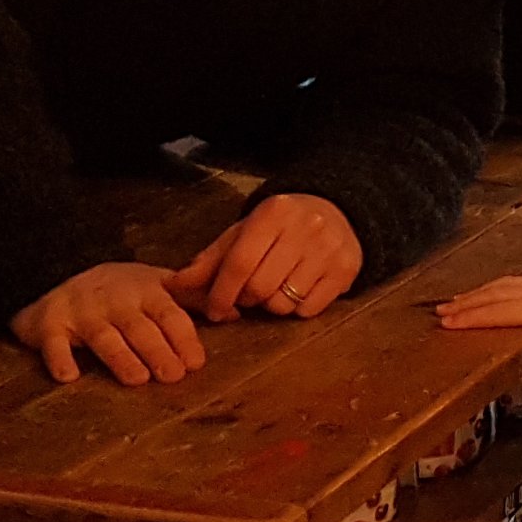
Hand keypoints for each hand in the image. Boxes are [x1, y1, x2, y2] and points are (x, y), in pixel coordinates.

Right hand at [9, 262, 208, 386]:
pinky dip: (59, 358)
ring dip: (120, 357)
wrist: (59, 275)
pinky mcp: (50, 323)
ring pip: (103, 336)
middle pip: (139, 327)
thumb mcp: (158, 287)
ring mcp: (82, 310)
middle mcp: (115, 299)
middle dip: (158, 350)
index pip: (170, 314)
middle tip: (173, 376)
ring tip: (137, 379)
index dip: (183, 337)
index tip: (196, 362)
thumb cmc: (120, 291)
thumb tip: (236, 312)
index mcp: (146, 291)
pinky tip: (69, 376)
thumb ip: (193, 300)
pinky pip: (53, 342)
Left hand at [168, 193, 362, 322]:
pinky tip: (299, 289)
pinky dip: (298, 308)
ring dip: (272, 305)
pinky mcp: (347, 269)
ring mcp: (329, 249)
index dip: (221, 293)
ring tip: (276, 289)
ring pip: (284, 302)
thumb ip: (211, 259)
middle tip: (249, 294)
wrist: (338, 211)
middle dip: (247, 299)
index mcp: (273, 212)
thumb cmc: (281, 226)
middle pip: (260, 287)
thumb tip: (174, 286)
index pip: (239, 263)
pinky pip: (309, 309)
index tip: (214, 310)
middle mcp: (306, 227)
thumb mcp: (245, 232)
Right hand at [433, 275, 521, 331]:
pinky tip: (497, 290)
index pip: (498, 312)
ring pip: (506, 284)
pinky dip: (500, 287)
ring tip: (461, 300)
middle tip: (441, 310)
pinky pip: (520, 282)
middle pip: (496, 293)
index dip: (470, 318)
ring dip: (480, 292)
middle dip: (467, 302)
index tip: (445, 323)